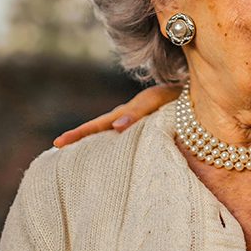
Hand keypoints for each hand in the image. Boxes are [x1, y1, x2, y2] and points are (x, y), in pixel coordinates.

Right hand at [53, 84, 180, 146]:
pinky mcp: (145, 127)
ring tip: (74, 156)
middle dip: (79, 138)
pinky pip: (125, 136)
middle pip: (100, 128)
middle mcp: (128, 117)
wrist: (194, 93)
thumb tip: (115, 128)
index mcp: (128, 112)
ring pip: (110, 133)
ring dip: (94, 143)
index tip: (59, 143)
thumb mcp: (157, 101)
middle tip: (57, 148)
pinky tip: (107, 157)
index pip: (99, 124)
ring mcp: (135, 122)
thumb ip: (137, 113)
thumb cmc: (176, 96)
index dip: (79, 133)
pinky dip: (113, 145)